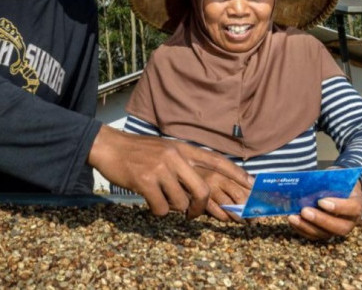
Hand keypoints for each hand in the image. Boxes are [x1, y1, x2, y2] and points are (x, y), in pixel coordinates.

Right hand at [87, 126, 252, 218]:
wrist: (110, 147)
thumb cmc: (138, 152)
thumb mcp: (165, 149)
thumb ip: (183, 163)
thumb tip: (199, 186)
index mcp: (182, 148)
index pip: (215, 160)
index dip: (235, 173)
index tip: (251, 183)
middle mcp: (175, 156)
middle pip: (203, 188)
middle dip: (201, 207)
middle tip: (193, 214)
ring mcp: (161, 168)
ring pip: (181, 202)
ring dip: (172, 208)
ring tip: (160, 199)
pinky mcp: (146, 180)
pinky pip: (161, 208)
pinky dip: (157, 210)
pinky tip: (149, 200)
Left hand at [287, 179, 361, 240]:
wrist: (342, 190)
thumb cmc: (339, 181)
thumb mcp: (338, 176)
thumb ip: (329, 180)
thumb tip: (310, 182)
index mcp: (357, 204)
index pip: (351, 209)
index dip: (337, 207)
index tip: (321, 201)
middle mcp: (350, 221)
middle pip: (338, 227)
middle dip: (320, 220)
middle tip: (304, 211)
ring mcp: (337, 229)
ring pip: (324, 234)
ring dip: (307, 226)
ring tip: (293, 217)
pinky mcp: (326, 233)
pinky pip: (314, 235)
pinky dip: (302, 229)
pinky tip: (292, 220)